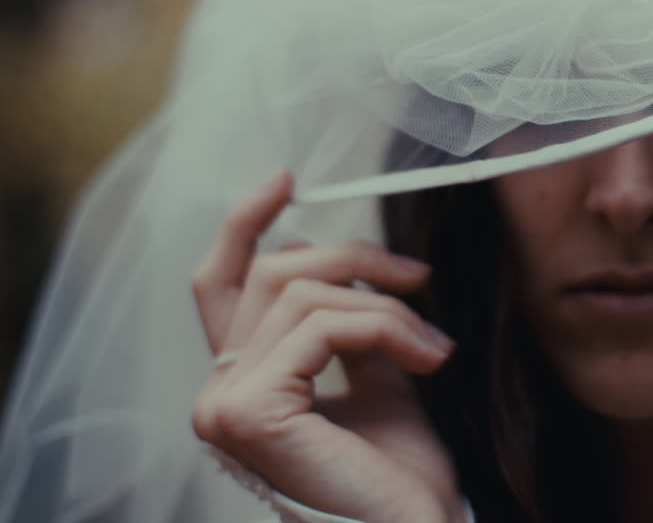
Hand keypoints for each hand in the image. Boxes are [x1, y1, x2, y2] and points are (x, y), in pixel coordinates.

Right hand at [191, 172, 464, 522]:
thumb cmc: (400, 471)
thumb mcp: (376, 376)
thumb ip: (346, 322)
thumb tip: (321, 251)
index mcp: (242, 382)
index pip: (221, 285)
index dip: (245, 223)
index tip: (288, 180)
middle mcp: (218, 393)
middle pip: (274, 272)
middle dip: (356, 257)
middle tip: (420, 275)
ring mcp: (224, 404)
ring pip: (305, 293)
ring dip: (386, 306)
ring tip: (434, 347)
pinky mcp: (249, 412)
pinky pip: (322, 327)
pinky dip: (383, 328)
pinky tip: (426, 358)